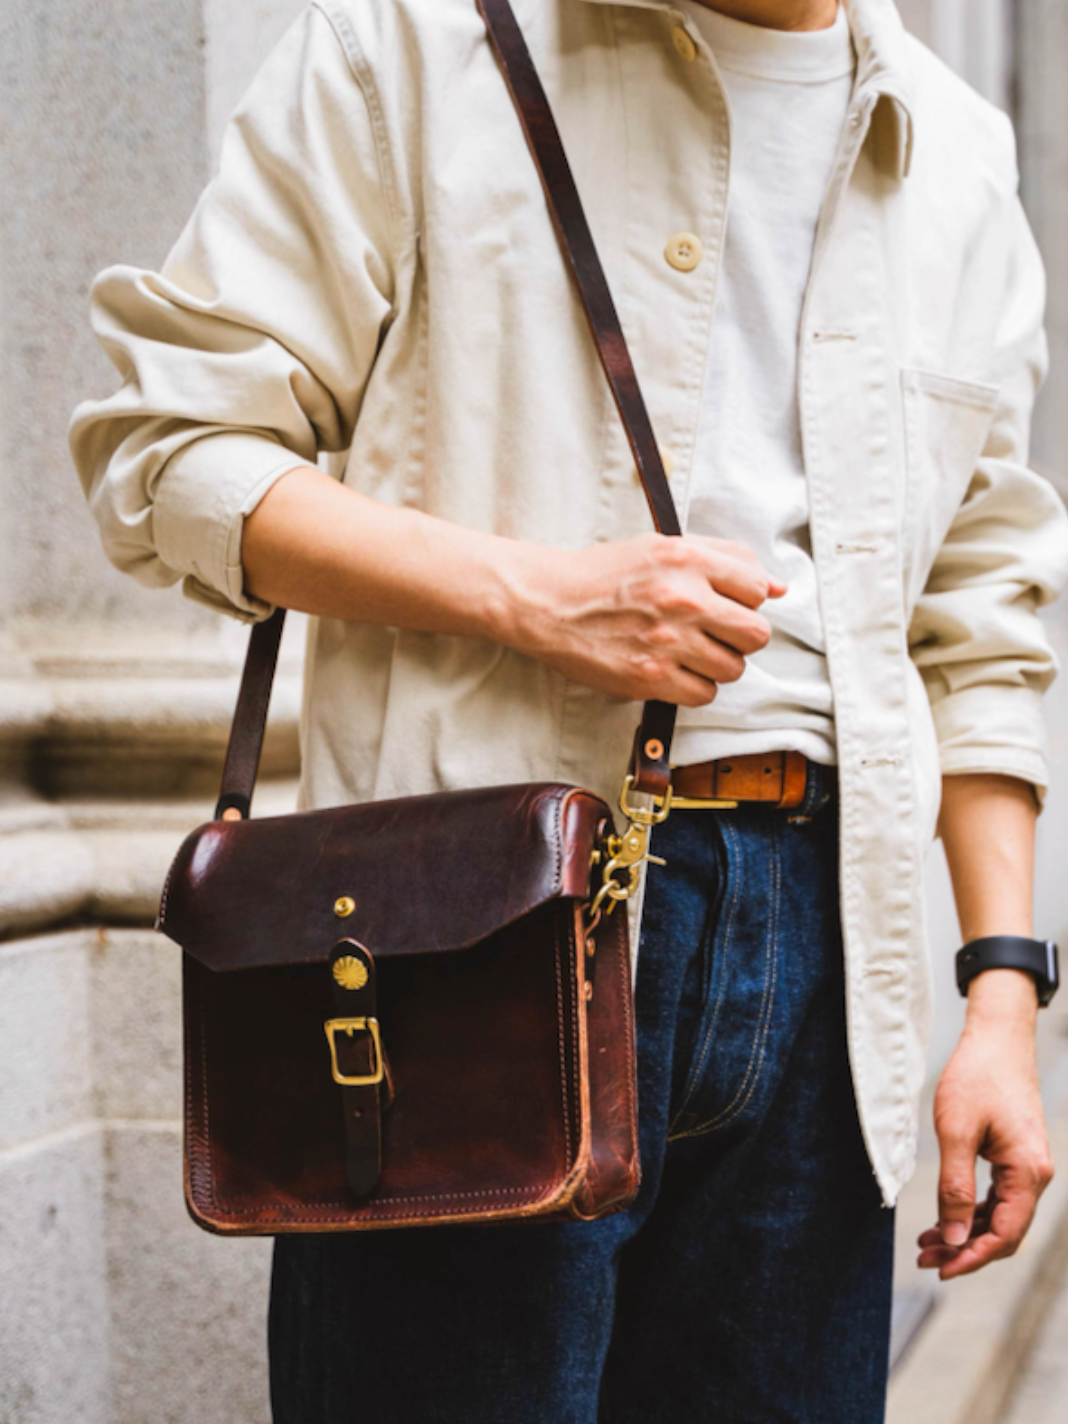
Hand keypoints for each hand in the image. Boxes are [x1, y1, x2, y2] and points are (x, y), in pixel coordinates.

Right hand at [501, 532, 785, 705]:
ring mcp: (666, 641)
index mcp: (687, 559)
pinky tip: (672, 670)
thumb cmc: (605, 575)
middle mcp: (682, 598)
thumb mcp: (663, 547)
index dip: (745, 601)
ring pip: (733, 668)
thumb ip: (725, 559)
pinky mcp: (649, 677)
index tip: (724, 605)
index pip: (757, 589)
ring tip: (687, 652)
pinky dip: (693, 686)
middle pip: (756, 634)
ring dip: (716, 664)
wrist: (549, 603)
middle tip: (711, 633)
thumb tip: (778, 587)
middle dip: (739, 637)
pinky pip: (704, 694)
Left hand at [918, 970, 1053, 1278]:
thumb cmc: (976, 1076)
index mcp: (1028, 1172)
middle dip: (965, 1248)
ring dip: (965, 1230)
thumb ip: (956, 1187)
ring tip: (927, 1243)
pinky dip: (971, 1209)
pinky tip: (945, 1216)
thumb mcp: (956, 1132)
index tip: (940, 1269)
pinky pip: (997, 1196)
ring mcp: (1027, 1166)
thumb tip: (955, 1237)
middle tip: (925, 1258)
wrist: (996, 1038)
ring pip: (999, 1215)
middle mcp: (1035, 1174)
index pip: (1005, 1235)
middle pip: (1004, 1231)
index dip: (973, 1257)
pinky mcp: (1016, 1156)